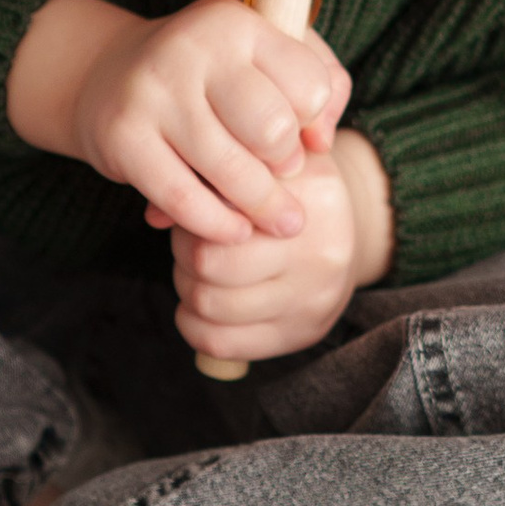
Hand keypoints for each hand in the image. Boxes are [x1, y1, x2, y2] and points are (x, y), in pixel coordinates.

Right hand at [6, 0, 347, 241]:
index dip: (314, 122)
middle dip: (287, 165)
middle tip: (281, 175)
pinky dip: (217, 224)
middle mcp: (193, 47)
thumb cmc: (210, 73)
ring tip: (277, 222)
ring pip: (232, 171)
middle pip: (273, 130)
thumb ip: (321, 85)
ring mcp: (153, 91)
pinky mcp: (123, 137)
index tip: (299, 136)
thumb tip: (321, 142)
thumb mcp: (266, 55)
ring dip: (262, 208)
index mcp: (236, 21)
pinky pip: (184, 199)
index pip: (309, 85)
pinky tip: (234, 230)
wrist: (109, 74)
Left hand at [171, 131, 393, 362]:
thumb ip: (210, 175)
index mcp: (311, 196)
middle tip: (190, 244)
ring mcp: (312, 298)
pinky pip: (222, 343)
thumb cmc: (289, 189)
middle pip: (209, 263)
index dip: (192, 214)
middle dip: (184, 254)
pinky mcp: (302, 334)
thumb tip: (155, 216)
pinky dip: (194, 326)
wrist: (349, 228)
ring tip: (198, 272)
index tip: (196, 210)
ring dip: (188, 288)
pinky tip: (198, 307)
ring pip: (210, 305)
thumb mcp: (263, 162)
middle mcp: (320, 251)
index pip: (221, 213)